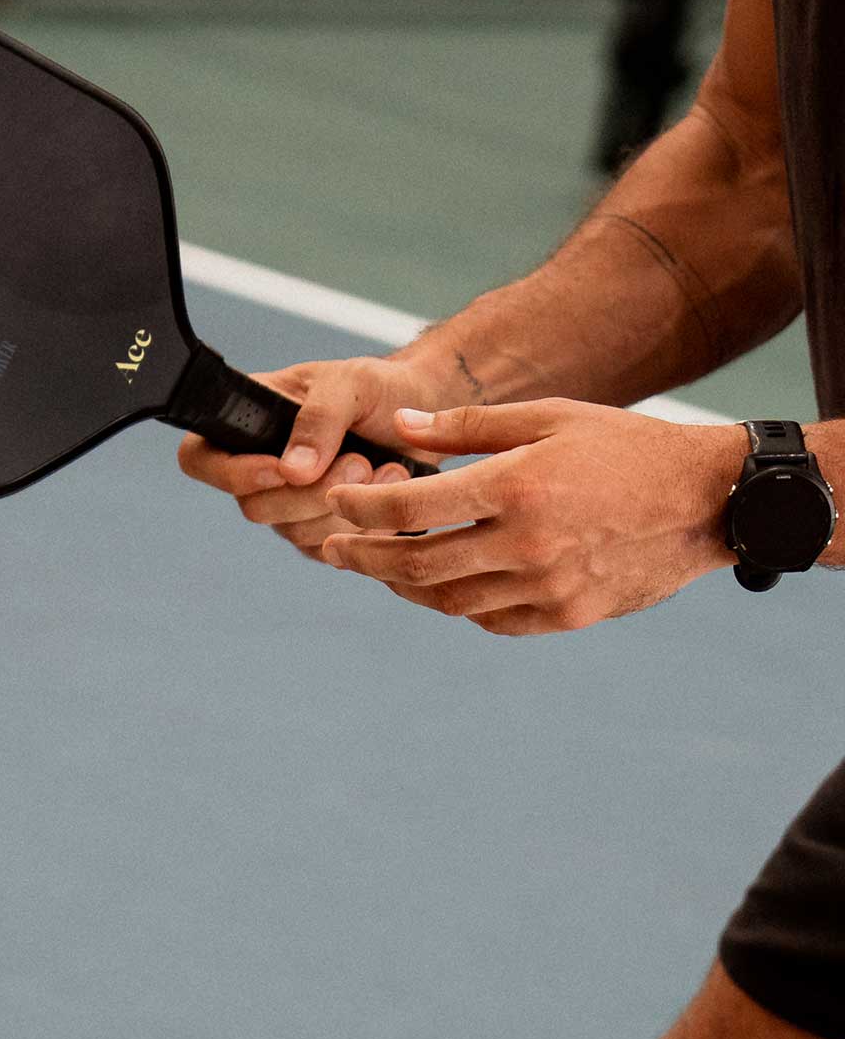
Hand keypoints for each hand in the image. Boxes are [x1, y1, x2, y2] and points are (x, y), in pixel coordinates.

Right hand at [176, 355, 443, 559]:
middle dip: (312, 492)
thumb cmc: (377, 389)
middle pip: (255, 507)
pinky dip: (366, 526)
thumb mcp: (349, 384)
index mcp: (246, 423)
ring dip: (347, 506)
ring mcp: (287, 506)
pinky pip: (330, 548)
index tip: (282, 467)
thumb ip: (318, 419)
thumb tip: (291, 471)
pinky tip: (389, 491)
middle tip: (359, 461)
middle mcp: (257, 469)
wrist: (420, 414)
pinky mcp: (320, 533)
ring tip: (387, 469)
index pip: (199, 459)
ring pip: (296, 532)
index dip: (231, 473)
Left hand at [320, 398, 744, 634]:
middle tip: (333, 548)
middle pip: (418, 565)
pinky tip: (445, 585)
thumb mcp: (547, 417)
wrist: (707, 500)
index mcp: (516, 487)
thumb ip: (467, 427)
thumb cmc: (622, 447)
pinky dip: (459, 605)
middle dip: (364, 558)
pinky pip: (493, 621)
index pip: (410, 508)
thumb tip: (402, 427)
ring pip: (450, 601)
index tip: (336, 503)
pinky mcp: (569, 615)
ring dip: (404, 586)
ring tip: (381, 567)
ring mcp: (548, 587)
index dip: (360, 507)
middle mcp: (527, 544)